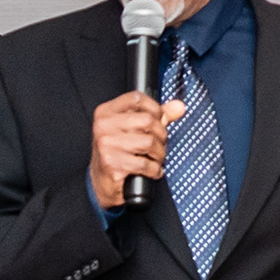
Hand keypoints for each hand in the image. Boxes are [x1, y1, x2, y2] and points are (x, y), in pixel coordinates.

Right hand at [89, 91, 183, 210]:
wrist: (101, 181)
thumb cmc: (118, 153)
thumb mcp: (133, 129)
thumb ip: (157, 116)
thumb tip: (179, 106)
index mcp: (106, 112)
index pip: (136, 98)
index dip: (155, 108)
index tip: (159, 119)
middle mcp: (103, 126)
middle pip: (148, 120)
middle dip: (161, 135)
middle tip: (158, 144)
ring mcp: (106, 144)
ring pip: (149, 142)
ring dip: (159, 154)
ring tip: (154, 158)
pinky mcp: (111, 163)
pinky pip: (146, 164)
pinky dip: (155, 170)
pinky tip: (152, 171)